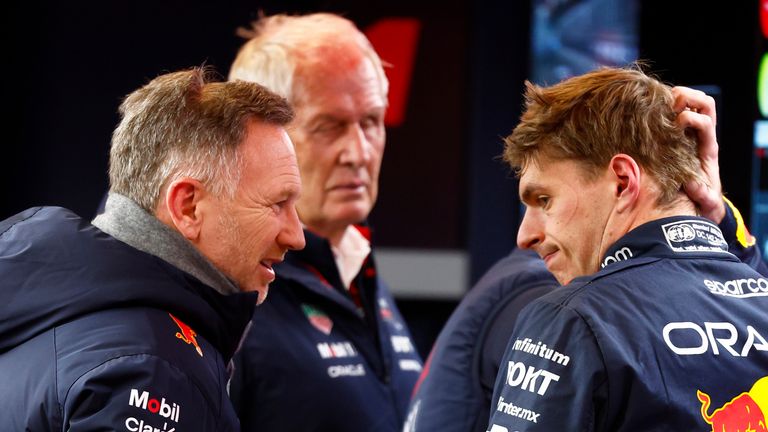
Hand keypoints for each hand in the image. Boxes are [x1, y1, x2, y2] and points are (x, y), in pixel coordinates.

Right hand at [672, 86, 725, 223]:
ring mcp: (693, 133)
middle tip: (670, 105)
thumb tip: (692, 185)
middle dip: (688, 97)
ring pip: (695, 101)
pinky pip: (680, 109)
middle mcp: (703, 136)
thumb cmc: (704, 200)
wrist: (704, 201)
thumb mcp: (707, 203)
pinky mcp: (681, 134)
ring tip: (661, 104)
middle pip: (705, 103)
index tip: (676, 124)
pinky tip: (653, 111)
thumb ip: (704, 196)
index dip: (692, 118)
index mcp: (708, 149)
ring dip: (680, 95)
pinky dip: (668, 103)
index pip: (706, 122)